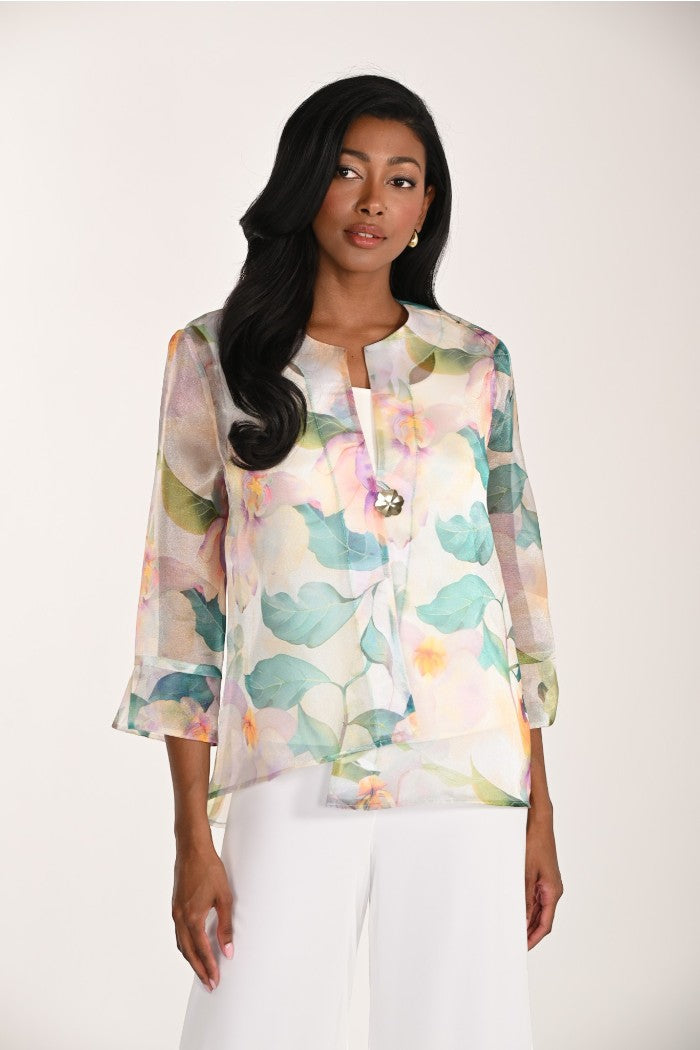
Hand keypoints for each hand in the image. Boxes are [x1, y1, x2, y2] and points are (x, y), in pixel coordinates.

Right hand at [171, 840, 234, 989]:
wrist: (192, 850)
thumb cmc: (209, 870)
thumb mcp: (223, 897)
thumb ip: (225, 926)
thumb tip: (228, 950)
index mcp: (192, 917)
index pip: (201, 950)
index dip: (209, 967)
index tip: (215, 981)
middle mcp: (180, 918)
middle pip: (188, 952)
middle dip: (199, 969)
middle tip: (209, 984)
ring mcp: (175, 912)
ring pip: (181, 944)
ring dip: (191, 959)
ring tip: (202, 970)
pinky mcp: (175, 907)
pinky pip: (179, 933)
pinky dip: (185, 946)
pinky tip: (193, 947)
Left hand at [525, 805, 563, 949]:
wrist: (538, 822)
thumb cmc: (534, 843)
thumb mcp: (526, 873)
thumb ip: (525, 898)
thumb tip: (523, 921)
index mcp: (552, 891)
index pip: (545, 924)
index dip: (533, 938)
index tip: (522, 948)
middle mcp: (552, 890)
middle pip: (542, 919)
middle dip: (529, 932)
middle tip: (513, 942)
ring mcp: (546, 883)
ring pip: (538, 909)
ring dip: (527, 920)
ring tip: (512, 929)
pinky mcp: (540, 876)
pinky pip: (534, 897)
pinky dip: (525, 906)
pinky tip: (514, 909)